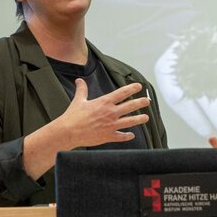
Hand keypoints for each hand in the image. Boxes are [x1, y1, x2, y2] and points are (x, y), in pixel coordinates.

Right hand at [22, 79, 149, 178]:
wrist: (69, 132)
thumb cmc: (73, 116)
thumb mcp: (79, 100)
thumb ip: (82, 89)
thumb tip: (79, 80)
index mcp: (104, 102)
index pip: (122, 93)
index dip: (132, 89)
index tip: (139, 87)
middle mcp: (111, 113)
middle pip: (130, 106)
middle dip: (140, 103)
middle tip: (147, 101)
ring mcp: (111, 125)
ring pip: (130, 121)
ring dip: (139, 119)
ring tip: (146, 118)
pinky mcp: (108, 136)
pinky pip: (121, 136)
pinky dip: (127, 136)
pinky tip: (131, 135)